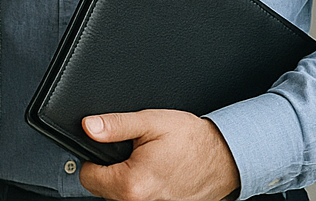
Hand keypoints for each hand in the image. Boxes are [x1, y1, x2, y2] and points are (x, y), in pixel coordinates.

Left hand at [78, 109, 239, 200]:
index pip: (88, 178)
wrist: (227, 157)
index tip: (104, 150)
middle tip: (130, 153)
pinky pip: (143, 199)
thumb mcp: (150, 122)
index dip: (92, 160)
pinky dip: (145, 187)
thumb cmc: (193, 141)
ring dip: (127, 180)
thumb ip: (115, 125)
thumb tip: (89, 126)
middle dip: (110, 170)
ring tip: (146, 162)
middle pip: (103, 189)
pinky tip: (156, 173)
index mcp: (133, 184)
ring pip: (122, 197)